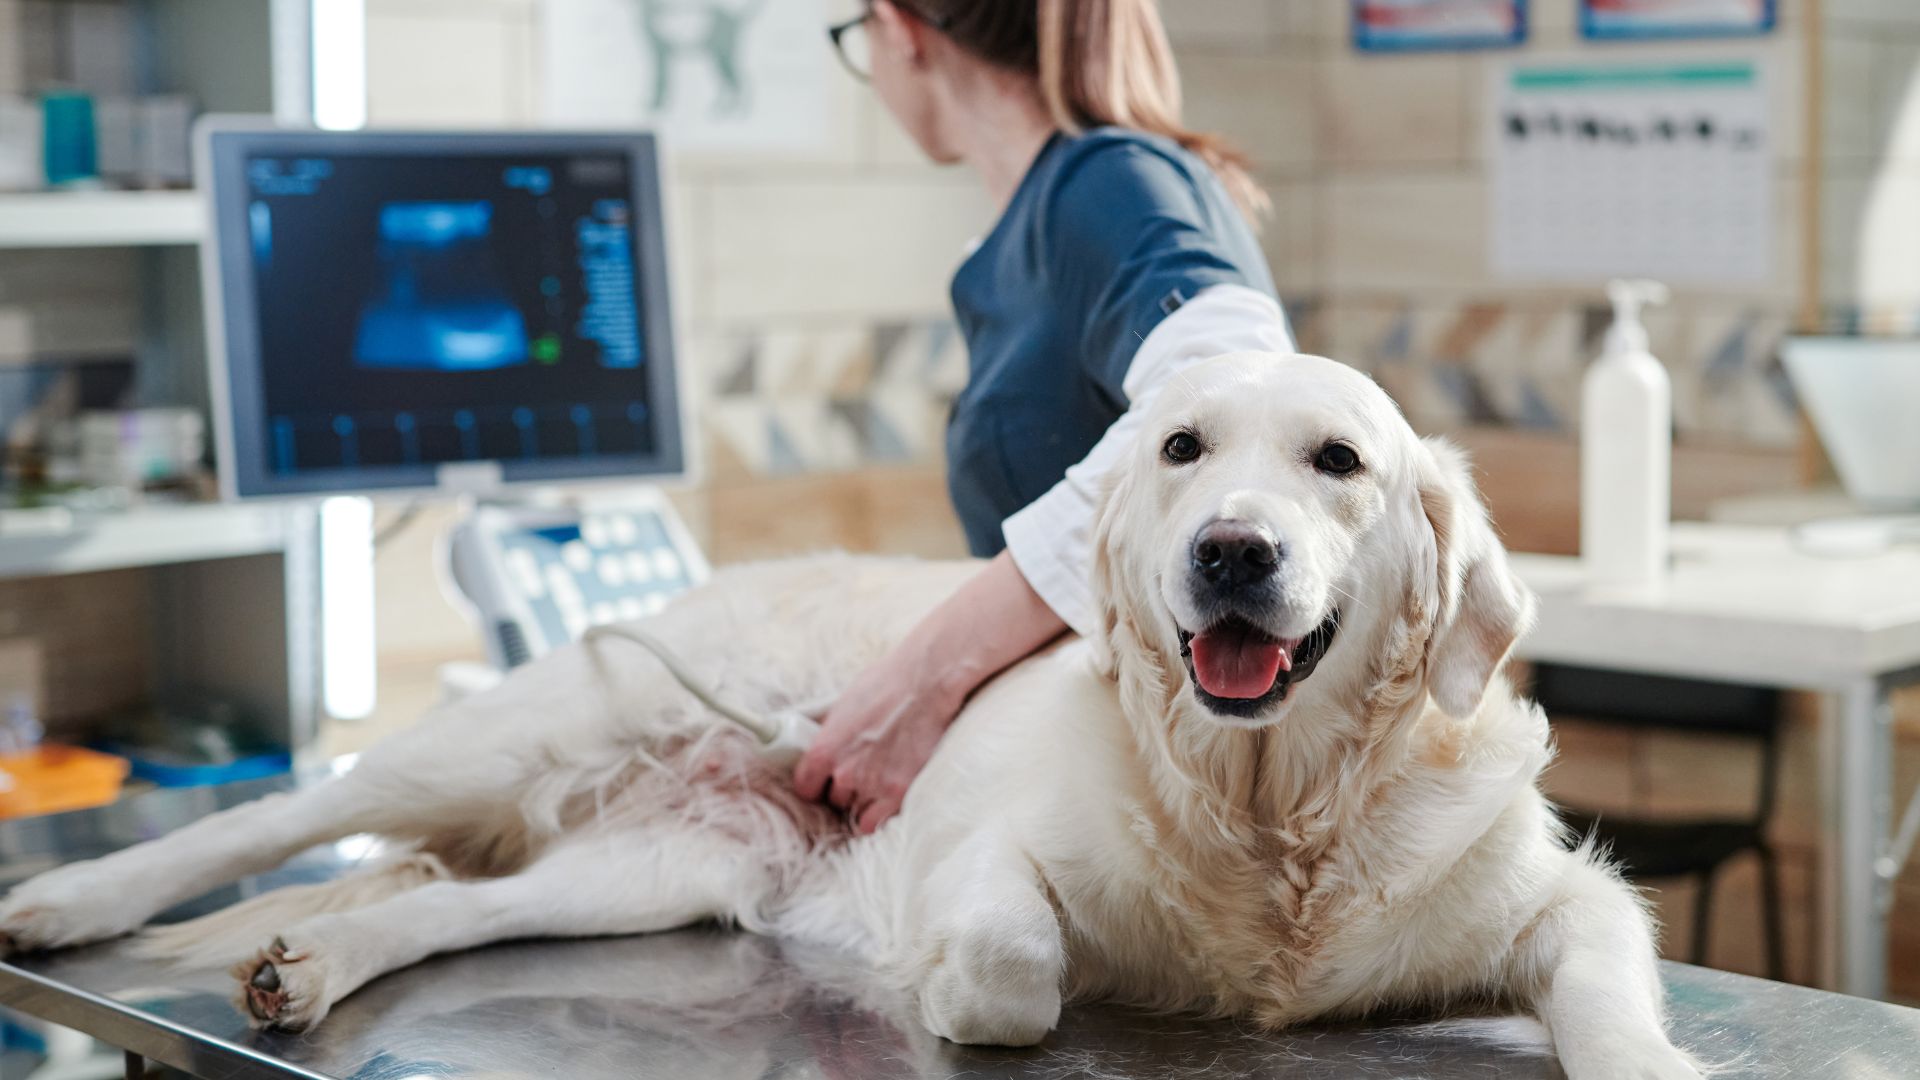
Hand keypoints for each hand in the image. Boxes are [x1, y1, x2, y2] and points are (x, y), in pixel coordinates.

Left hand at [793, 639, 962, 834]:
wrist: (926, 683)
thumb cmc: (887, 684)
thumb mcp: (845, 705)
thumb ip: (832, 734)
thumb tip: (823, 744)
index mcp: (825, 750)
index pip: (805, 787)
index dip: (816, 786)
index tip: (825, 784)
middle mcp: (844, 772)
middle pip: (836, 799)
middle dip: (847, 789)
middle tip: (864, 773)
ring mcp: (872, 785)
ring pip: (857, 811)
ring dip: (865, 801)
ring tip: (880, 782)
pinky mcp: (899, 793)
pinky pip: (876, 822)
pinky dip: (880, 815)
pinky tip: (888, 798)